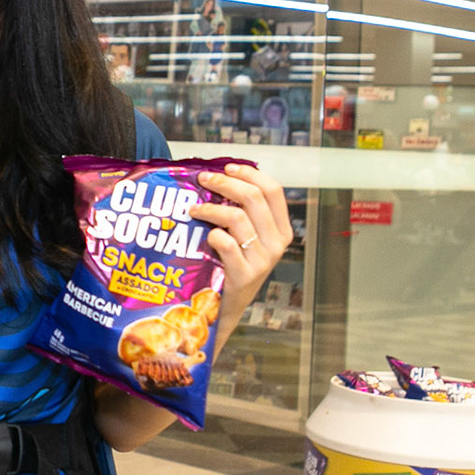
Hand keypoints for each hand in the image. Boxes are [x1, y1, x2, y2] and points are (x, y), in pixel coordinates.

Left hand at [193, 164, 293, 352]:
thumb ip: (242, 211)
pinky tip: (204, 235)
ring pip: (237, 217)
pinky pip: (226, 243)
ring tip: (193, 209)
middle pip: (253, 197)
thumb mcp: (246, 237)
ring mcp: (263, 260)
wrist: (225, 307)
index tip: (228, 167)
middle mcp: (277, 243)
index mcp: (282, 229)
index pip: (273, 190)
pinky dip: (212, 234)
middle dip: (224, 182)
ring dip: (210, 207)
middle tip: (203, 180)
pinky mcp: (245, 275)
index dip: (250, 174)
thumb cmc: (230, 265)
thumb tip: (217, 175)